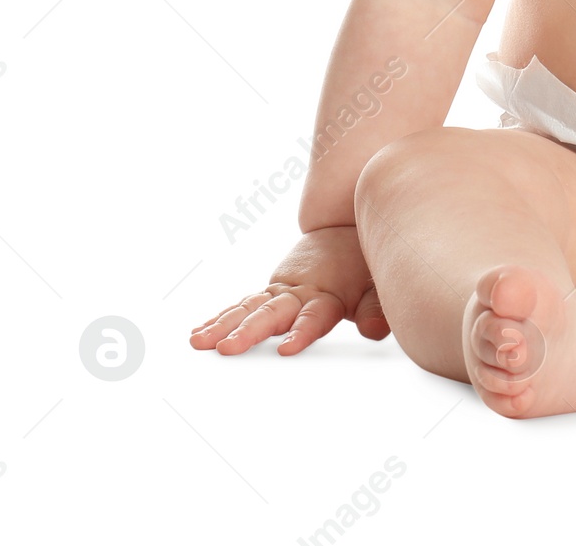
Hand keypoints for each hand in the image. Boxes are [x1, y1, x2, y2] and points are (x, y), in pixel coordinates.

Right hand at [189, 225, 389, 355]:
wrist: (348, 225)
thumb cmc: (364, 261)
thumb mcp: (375, 284)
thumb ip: (375, 309)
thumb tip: (375, 331)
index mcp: (327, 294)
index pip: (313, 317)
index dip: (301, 333)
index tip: (286, 350)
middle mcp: (299, 292)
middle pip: (272, 314)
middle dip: (249, 332)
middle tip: (226, 348)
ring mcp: (282, 290)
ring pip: (250, 308)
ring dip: (224, 325)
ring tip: (199, 342)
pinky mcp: (272, 290)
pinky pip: (244, 305)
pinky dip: (222, 317)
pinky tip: (201, 332)